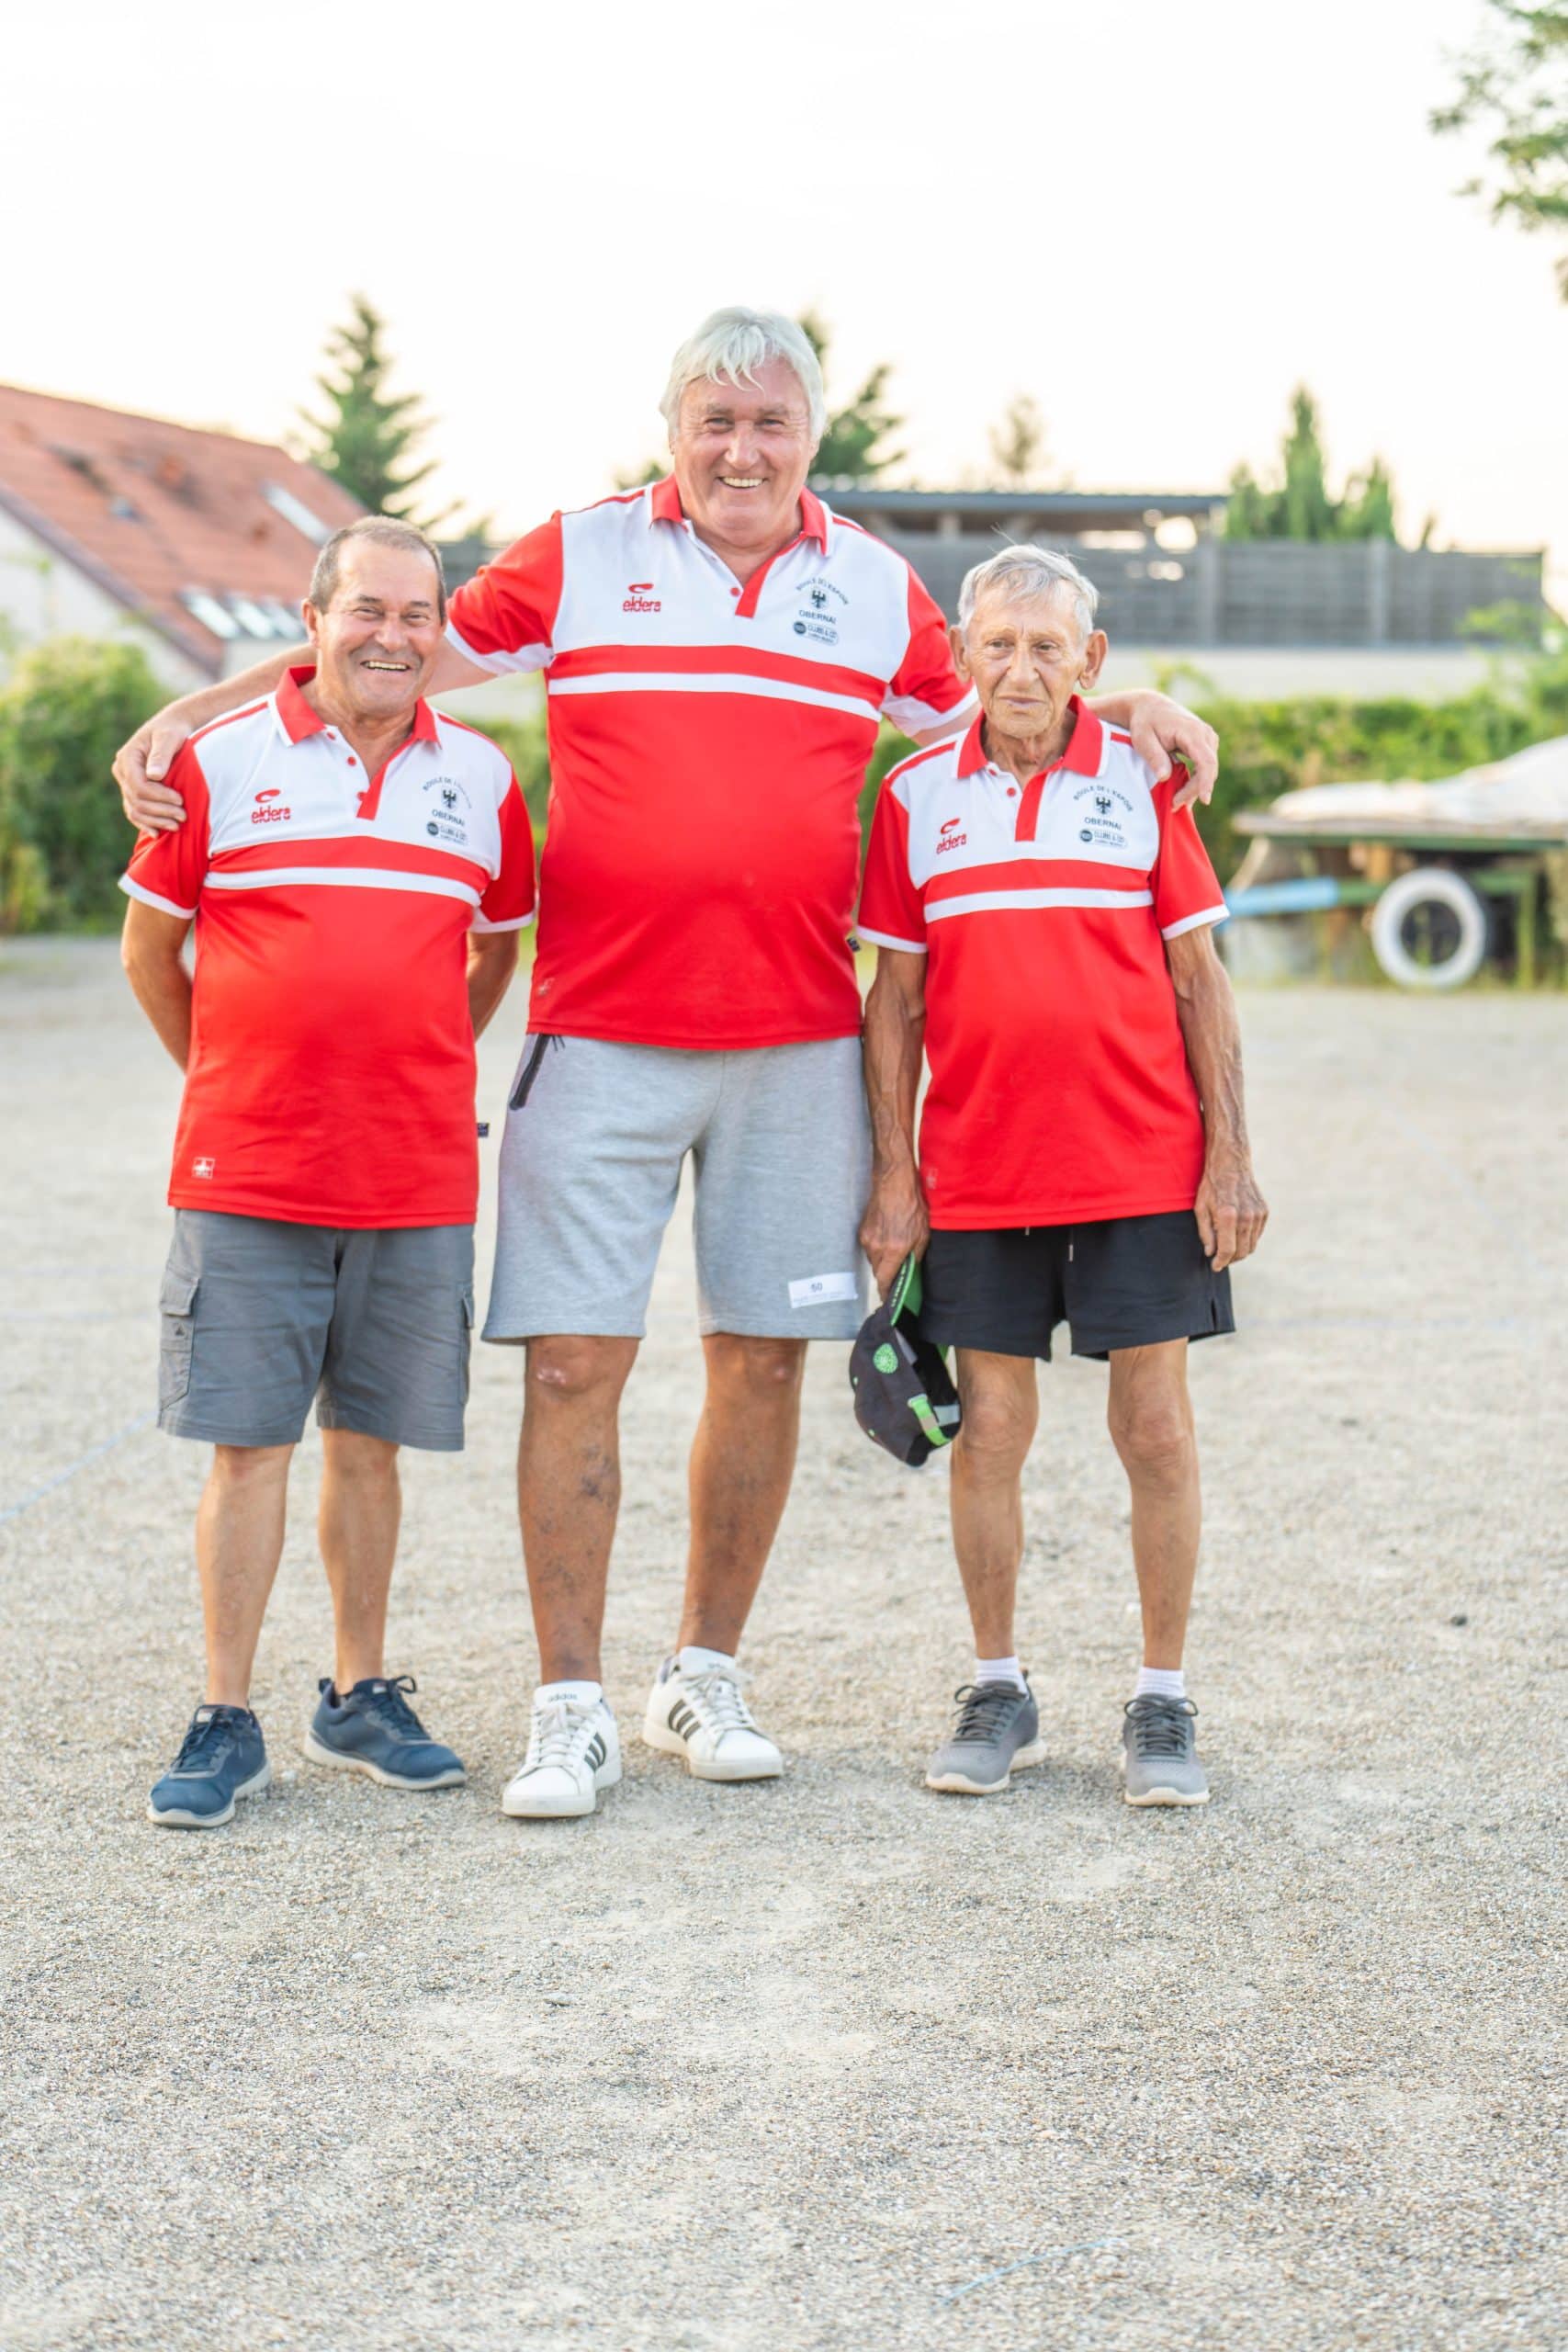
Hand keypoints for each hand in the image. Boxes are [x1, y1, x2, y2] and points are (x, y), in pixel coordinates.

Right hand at [114, 708, 196, 831]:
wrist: (171, 729)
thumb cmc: (172, 731)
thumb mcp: (168, 737)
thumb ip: (162, 755)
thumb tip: (154, 775)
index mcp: (127, 757)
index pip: (139, 786)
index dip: (159, 796)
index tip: (180, 800)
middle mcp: (122, 770)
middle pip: (136, 800)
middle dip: (160, 811)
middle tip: (183, 816)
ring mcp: (125, 782)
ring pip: (134, 809)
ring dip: (155, 820)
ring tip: (176, 826)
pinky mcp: (132, 790)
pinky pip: (134, 811)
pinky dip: (145, 823)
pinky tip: (158, 833)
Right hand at [858, 1166, 928, 1299]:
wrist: (894, 1182)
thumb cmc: (912, 1205)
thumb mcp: (922, 1233)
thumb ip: (916, 1255)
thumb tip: (911, 1269)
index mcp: (893, 1250)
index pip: (884, 1281)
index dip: (887, 1292)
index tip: (890, 1299)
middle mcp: (877, 1247)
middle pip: (878, 1272)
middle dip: (887, 1275)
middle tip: (899, 1272)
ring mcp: (867, 1238)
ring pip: (873, 1260)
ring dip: (883, 1260)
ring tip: (895, 1249)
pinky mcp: (863, 1230)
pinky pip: (869, 1248)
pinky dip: (878, 1248)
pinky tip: (888, 1237)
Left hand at [1127, 692, 1218, 811]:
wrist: (1150, 706)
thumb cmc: (1145, 722)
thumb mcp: (1143, 739)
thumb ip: (1155, 757)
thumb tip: (1165, 777)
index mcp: (1192, 731)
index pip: (1206, 761)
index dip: (1206, 782)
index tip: (1204, 800)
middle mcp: (1205, 734)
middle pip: (1209, 769)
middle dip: (1194, 790)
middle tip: (1174, 805)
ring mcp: (1207, 738)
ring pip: (1209, 769)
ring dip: (1195, 787)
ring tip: (1176, 801)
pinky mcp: (1205, 744)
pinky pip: (1205, 766)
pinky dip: (1196, 780)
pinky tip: (1183, 791)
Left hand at [1195, 1153, 1267, 1271]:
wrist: (1231, 1164)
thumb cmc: (1212, 1186)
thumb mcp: (1200, 1208)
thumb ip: (1206, 1233)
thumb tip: (1210, 1253)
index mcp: (1228, 1215)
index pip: (1227, 1250)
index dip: (1220, 1262)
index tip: (1215, 1266)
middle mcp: (1246, 1216)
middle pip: (1241, 1251)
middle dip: (1230, 1259)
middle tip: (1220, 1259)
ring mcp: (1258, 1214)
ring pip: (1251, 1245)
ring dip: (1239, 1251)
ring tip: (1227, 1248)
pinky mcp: (1264, 1212)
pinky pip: (1257, 1235)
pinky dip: (1247, 1240)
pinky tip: (1236, 1235)